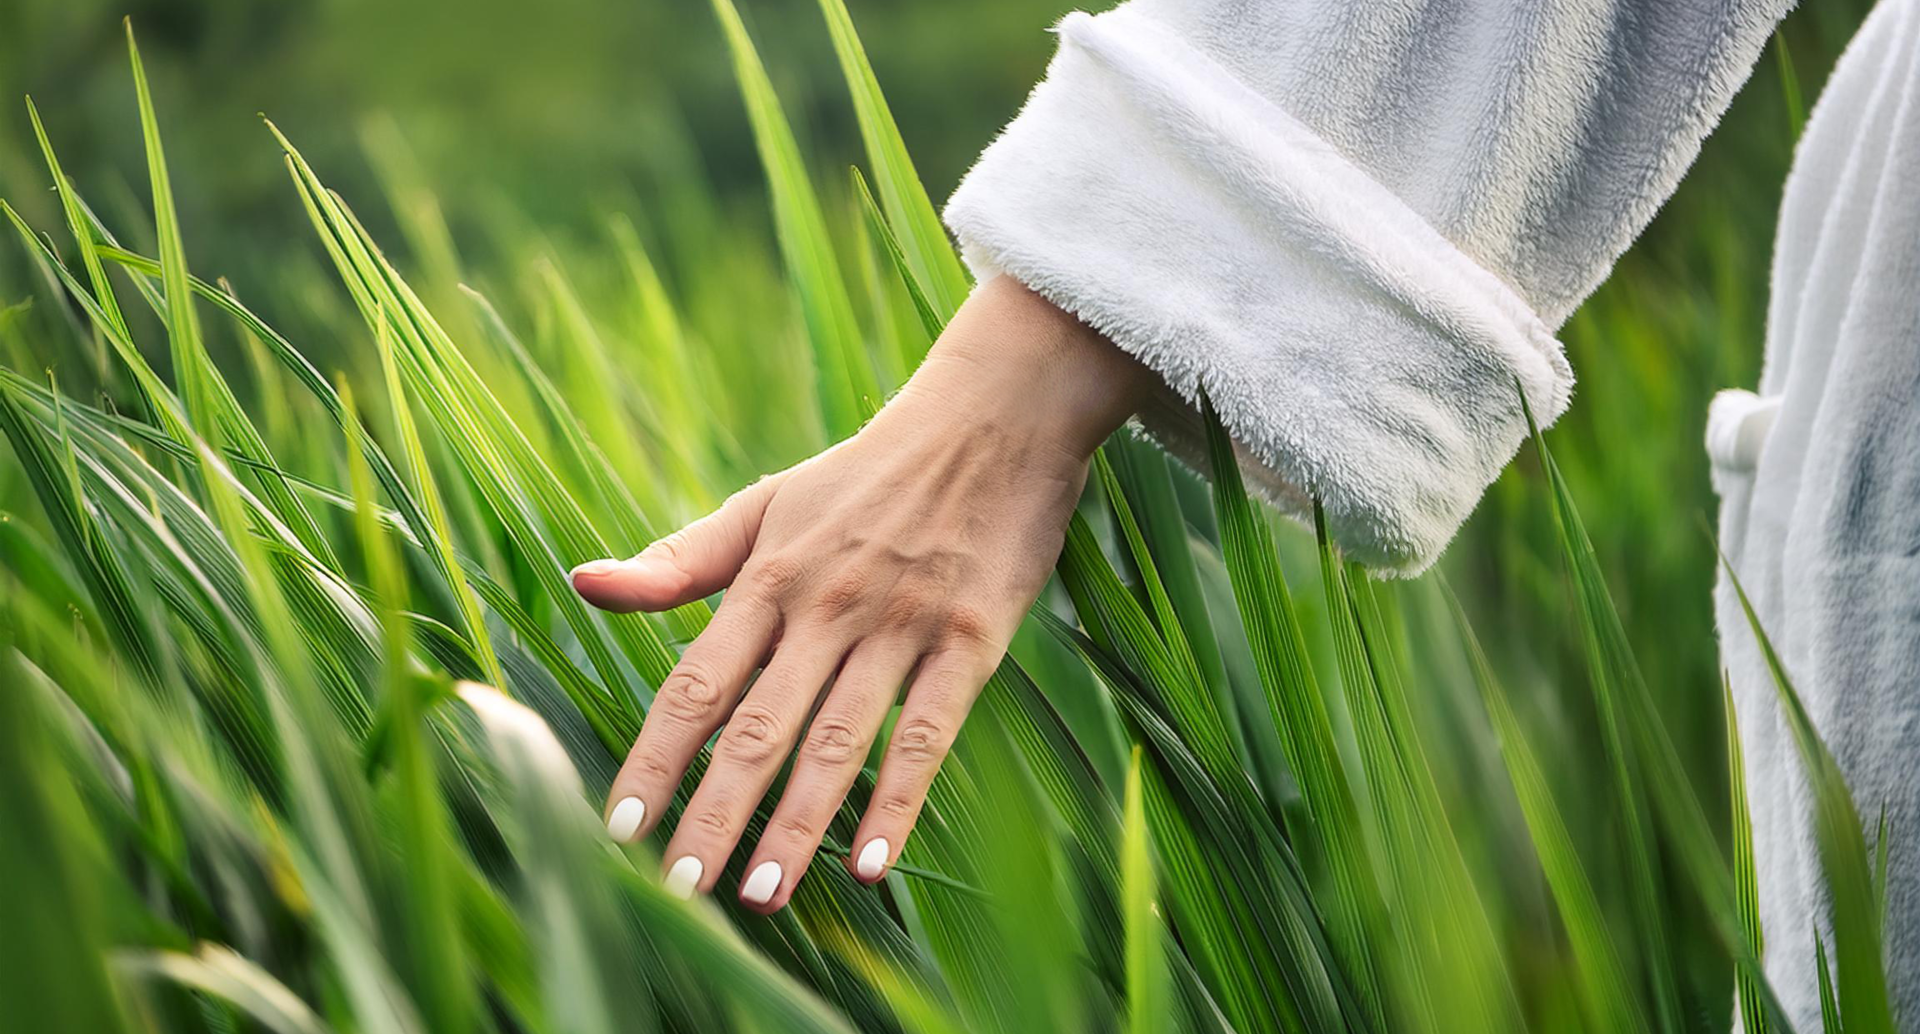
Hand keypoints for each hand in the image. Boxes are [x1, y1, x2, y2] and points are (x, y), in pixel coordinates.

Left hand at [571, 275, 1152, 912]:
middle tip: (680, 888)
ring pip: (837, 740)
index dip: (655, 758)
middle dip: (715, 811)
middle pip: (759, 726)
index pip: (696, 684)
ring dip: (798, 823)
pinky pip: (928, 732)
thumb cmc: (865, 474)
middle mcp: (825, 606)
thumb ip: (677, 561)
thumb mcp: (763, 505)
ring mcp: (899, 625)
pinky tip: (871, 864)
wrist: (991, 419)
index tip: (617, 828)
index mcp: (767, 578)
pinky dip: (898, 799)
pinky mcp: (970, 639)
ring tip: (760, 894)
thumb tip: (582, 584)